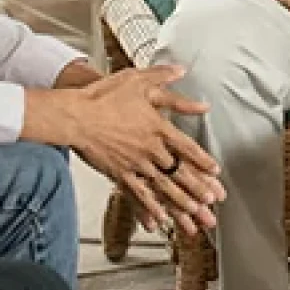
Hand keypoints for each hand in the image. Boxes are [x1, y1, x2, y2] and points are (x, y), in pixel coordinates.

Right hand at [66, 68, 223, 238]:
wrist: (74, 116)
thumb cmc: (103, 97)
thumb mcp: (137, 79)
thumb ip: (163, 76)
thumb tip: (182, 71)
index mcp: (158, 127)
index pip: (187, 147)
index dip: (203, 160)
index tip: (215, 171)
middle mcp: (149, 149)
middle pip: (179, 172)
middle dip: (198, 188)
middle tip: (212, 201)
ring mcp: (134, 164)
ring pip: (162, 187)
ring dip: (180, 202)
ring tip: (194, 214)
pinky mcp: (118, 173)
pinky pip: (137, 194)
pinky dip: (150, 207)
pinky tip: (158, 219)